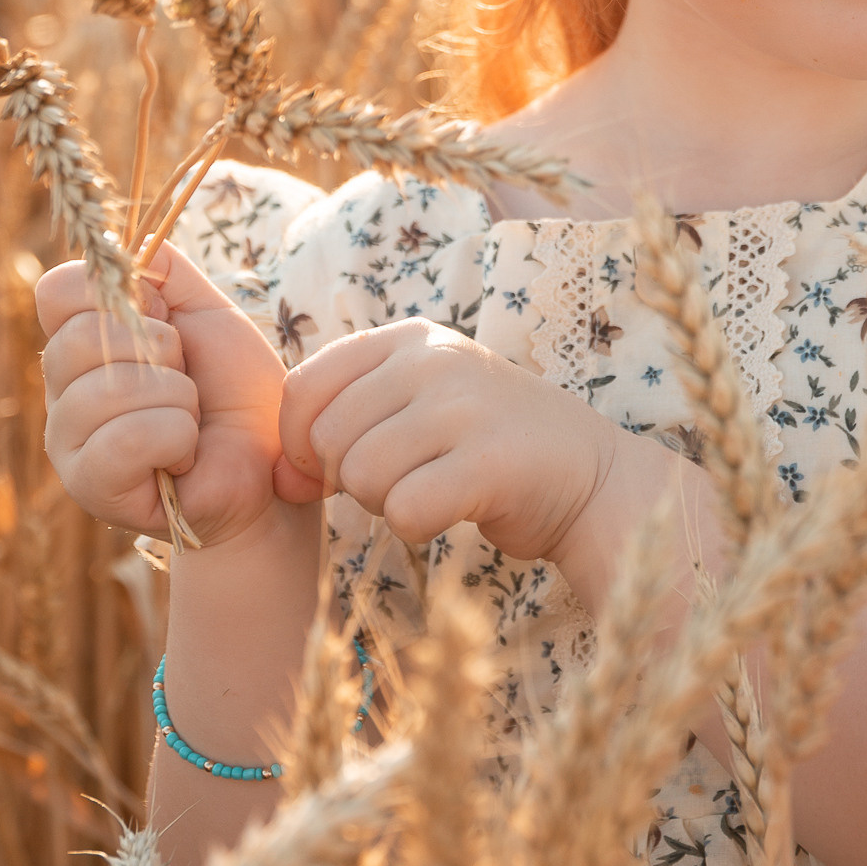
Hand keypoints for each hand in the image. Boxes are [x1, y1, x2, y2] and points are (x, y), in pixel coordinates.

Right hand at [37, 241, 321, 544]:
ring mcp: (69, 440)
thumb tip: (123, 244)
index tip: (165, 321)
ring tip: (191, 421)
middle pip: (80, 337)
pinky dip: (176, 437)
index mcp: (80, 342)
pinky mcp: (91, 485)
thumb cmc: (235, 390)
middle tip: (186, 381)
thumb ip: (163, 271)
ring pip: (110, 389)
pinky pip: (126, 438)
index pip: (58, 290)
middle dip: (161, 351)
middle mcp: (61, 390)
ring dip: (178, 399)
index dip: (118, 293)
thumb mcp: (205, 313)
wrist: (269, 460)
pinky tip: (184, 454)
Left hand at [278, 318, 618, 564]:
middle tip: (403, 479)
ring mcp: (466, 407)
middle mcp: (436, 360)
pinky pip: (406, 511)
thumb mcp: (417, 404)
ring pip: (362, 476)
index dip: (299, 441)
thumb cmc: (487, 445)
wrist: (590, 476)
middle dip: (350, 478)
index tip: (329, 467)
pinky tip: (451, 512)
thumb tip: (276, 478)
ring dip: (385, 503)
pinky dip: (417, 527)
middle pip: (329, 438)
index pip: (305, 386)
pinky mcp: (491, 462)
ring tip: (432, 489)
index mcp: (411, 338)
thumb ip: (344, 422)